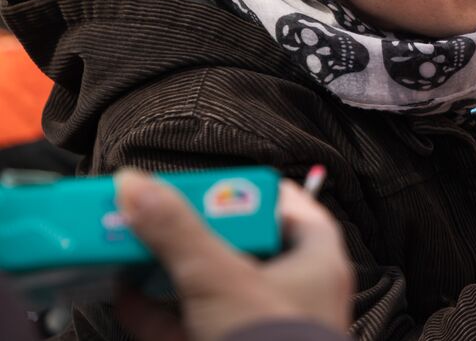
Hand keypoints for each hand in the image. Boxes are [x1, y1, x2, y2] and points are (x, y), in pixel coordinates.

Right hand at [113, 169, 352, 340]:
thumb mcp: (218, 278)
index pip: (286, 205)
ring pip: (210, 289)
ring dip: (168, 271)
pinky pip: (191, 327)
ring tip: (129, 249)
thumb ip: (176, 231)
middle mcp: (295, 292)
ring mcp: (262, 328)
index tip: (201, 185)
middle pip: (241, 247)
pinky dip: (159, 314)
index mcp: (316, 260)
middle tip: (153, 214)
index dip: (243, 192)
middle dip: (192, 233)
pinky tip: (123, 297)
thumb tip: (136, 184)